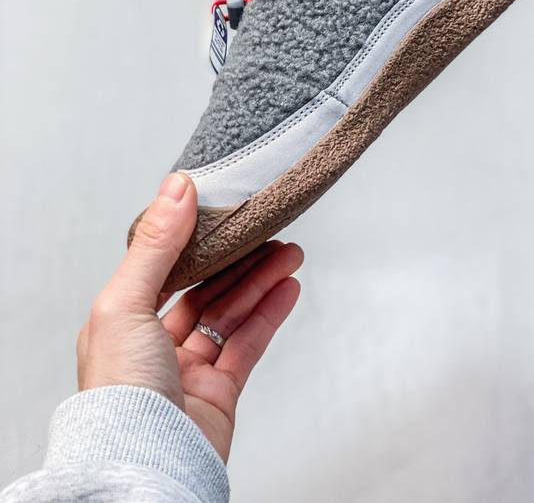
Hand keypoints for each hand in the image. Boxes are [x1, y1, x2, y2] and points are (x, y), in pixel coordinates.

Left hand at [76, 172, 302, 460]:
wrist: (145, 466)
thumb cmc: (120, 395)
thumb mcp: (126, 303)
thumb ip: (155, 245)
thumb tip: (174, 189)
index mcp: (121, 321)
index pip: (162, 268)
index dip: (193, 239)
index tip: (221, 210)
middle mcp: (152, 344)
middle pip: (204, 289)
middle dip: (239, 259)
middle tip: (269, 231)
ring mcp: (187, 369)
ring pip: (230, 313)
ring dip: (261, 281)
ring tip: (290, 254)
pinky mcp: (218, 392)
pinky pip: (248, 343)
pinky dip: (269, 314)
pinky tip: (287, 288)